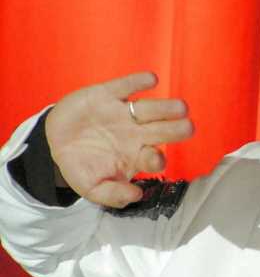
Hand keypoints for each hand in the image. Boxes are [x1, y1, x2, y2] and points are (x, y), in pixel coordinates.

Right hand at [44, 71, 192, 207]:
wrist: (54, 141)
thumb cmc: (81, 166)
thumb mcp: (91, 187)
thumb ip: (112, 195)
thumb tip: (136, 196)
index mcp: (135, 155)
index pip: (153, 158)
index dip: (157, 159)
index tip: (157, 160)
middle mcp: (136, 133)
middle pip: (162, 130)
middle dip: (176, 129)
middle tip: (188, 128)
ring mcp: (123, 113)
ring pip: (150, 108)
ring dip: (165, 108)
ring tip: (180, 108)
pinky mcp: (108, 95)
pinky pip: (126, 86)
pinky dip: (138, 82)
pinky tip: (151, 80)